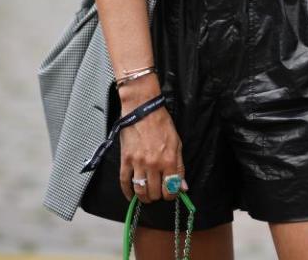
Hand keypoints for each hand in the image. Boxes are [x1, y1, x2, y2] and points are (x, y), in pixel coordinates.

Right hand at [117, 75, 188, 203]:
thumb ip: (180, 166)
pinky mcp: (126, 160)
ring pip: (140, 190)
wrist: (143, 110)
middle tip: (158, 193)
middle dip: (158, 196)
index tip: (170, 194)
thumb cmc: (161, 123)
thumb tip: (182, 186)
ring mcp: (138, 163)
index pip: (171, 188)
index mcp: (169, 160)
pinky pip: (124, 181)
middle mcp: (154, 164)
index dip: (171, 195)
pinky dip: (127, 192)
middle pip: (155, 192)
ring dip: (144, 197)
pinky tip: (131, 195)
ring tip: (147, 196)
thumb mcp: (177, 143)